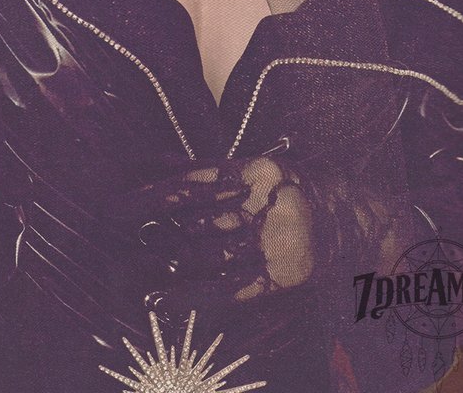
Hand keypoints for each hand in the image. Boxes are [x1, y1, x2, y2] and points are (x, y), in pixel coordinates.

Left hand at [123, 155, 312, 305]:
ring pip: (211, 253)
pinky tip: (163, 300)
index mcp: (256, 172)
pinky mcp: (280, 276)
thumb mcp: (252, 169)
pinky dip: (193, 296)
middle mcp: (265, 206)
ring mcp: (274, 243)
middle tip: (118, 228)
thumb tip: (157, 162)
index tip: (118, 203)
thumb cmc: (288, 189)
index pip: (194, 184)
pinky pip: (230, 289)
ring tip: (132, 262)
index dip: (152, 194)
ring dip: (171, 258)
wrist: (345, 221)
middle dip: (156, 226)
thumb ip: (205, 170)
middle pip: (198, 218)